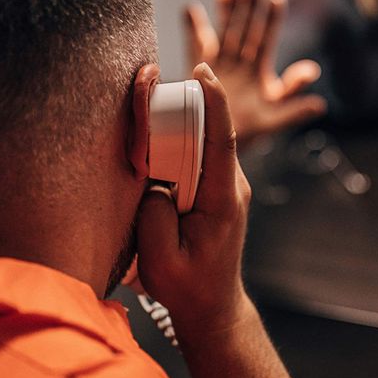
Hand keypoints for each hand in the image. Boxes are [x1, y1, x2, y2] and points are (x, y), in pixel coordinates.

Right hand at [135, 63, 251, 333]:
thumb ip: (155, 216)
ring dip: (178, 122)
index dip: (214, 102)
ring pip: (203, 142)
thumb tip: (153, 183)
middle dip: (186, 101)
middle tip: (151, 82)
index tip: (203, 71)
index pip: (222, 141)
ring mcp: (225, 186)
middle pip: (210, 131)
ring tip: (147, 110)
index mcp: (222, 200)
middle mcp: (230, 186)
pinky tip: (153, 141)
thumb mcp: (161, 259)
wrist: (211, 306)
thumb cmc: (187, 286)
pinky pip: (197, 155)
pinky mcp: (213, 189)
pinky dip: (177, 142)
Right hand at [184, 0, 325, 145]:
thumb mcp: (274, 119)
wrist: (218, 141)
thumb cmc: (251, 130)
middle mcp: (240, 60)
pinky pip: (195, 43)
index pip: (267, 39)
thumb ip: (294, 109)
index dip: (272, 19)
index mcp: (259, 69)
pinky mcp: (198, 67)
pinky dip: (193, 26)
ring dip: (225, 11)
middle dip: (248, 7)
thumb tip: (320, 105)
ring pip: (223, 31)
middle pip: (245, 28)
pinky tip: (191, 8)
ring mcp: (219, 62)